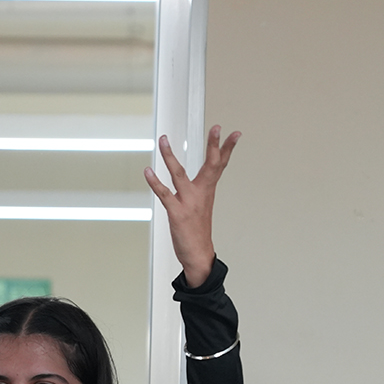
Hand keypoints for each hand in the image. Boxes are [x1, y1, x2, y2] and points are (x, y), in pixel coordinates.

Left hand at [144, 125, 239, 287]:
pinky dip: (155, 182)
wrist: (198, 255)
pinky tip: (148, 171)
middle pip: (210, 165)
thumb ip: (200, 190)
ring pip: (179, 174)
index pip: (220, 165)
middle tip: (217, 128)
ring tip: (164, 139)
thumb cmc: (198, 231)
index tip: (234, 133)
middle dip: (214, 146)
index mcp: (207, 191)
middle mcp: (200, 194)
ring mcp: (188, 202)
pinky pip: (164, 194)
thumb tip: (200, 179)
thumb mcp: (202, 206)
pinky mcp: (176, 212)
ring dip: (170, 156)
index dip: (227, 149)